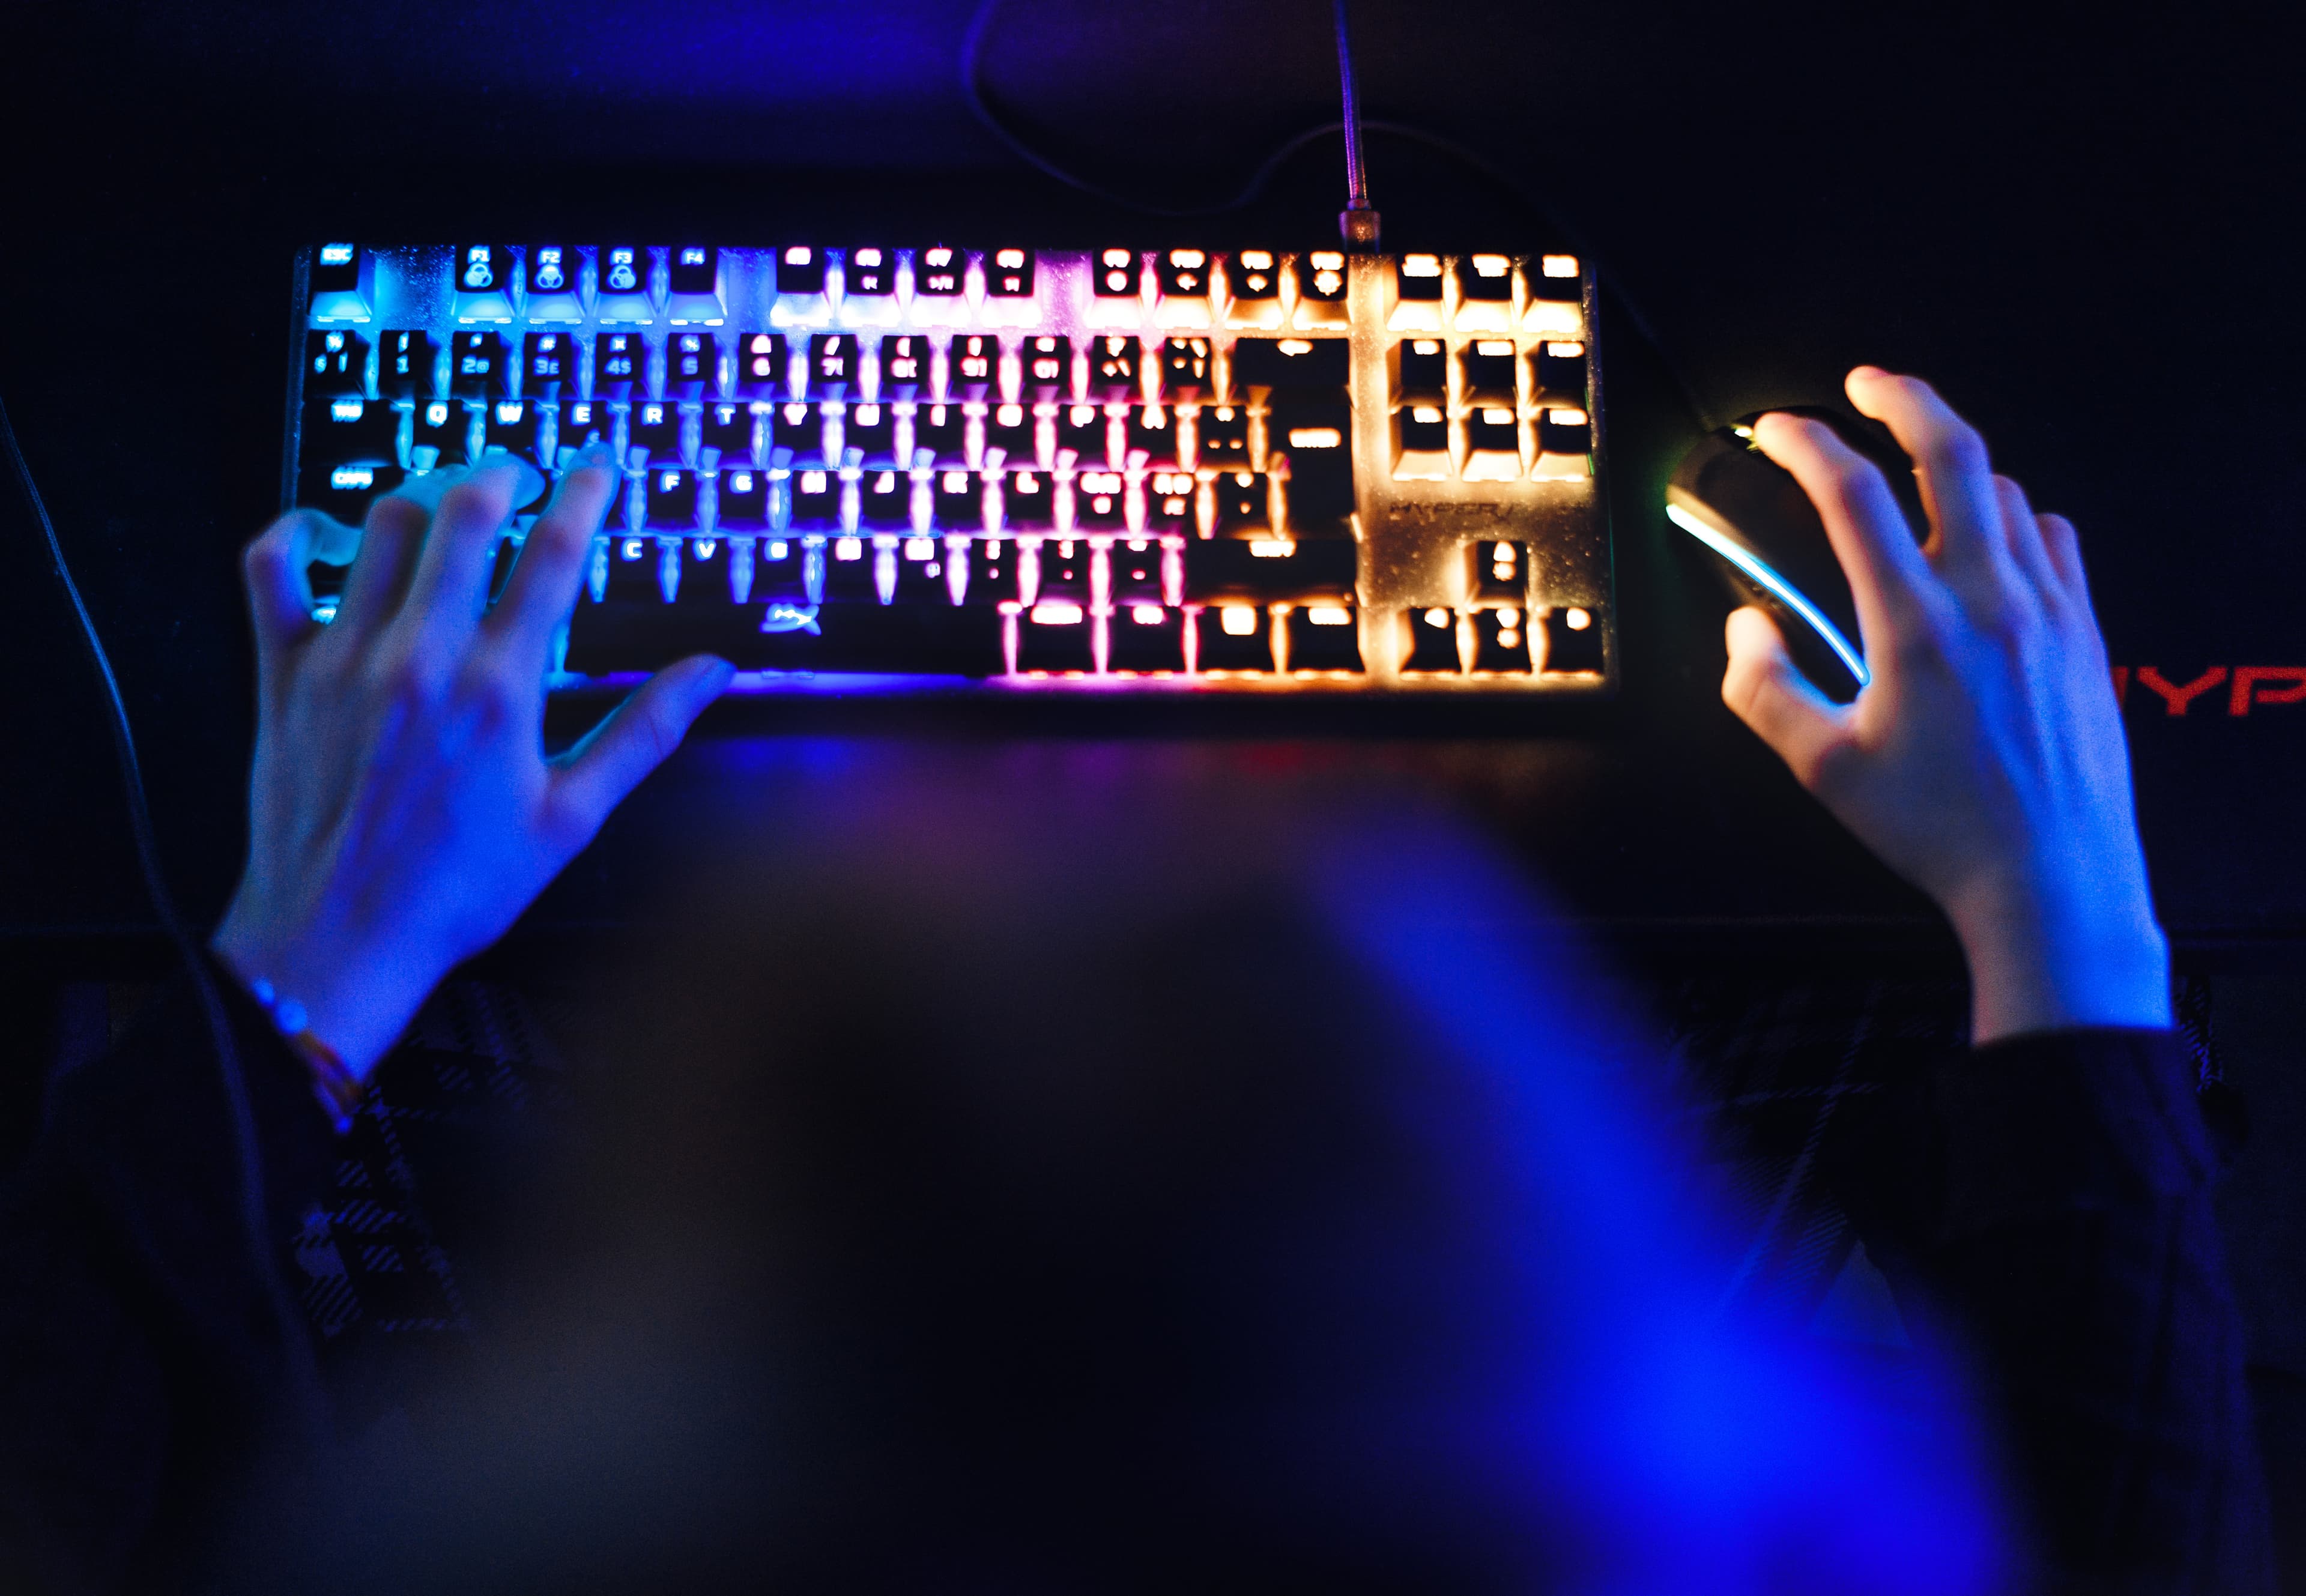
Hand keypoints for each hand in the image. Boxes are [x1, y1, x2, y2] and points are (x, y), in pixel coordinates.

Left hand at [212, 454, 732, 1076]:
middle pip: (463, 513)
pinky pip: (271, 570)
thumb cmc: (459, 889)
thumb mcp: (571, 818)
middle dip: (500, 471)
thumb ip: (643, 733)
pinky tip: (324, 534)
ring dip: (420, 497)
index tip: (597, 464)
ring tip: (445, 502)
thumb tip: (713, 672)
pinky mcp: (283, 674)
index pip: (552, 556)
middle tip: (520, 470)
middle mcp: (420, 657)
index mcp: (499, 689)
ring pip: (377, 526)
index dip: (583, 494)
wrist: (338, 940)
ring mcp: (344, 658)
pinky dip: (294, 534)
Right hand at [1721, 367, 2167, 1041]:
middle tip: (1865, 383)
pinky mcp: (2085, 632)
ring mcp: (2049, 610)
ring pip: (2008, 490)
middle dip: (1901, 396)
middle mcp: (1991, 601)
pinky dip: (2017, 516)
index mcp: (1916, 627)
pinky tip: (1996, 536)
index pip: (1853, 496)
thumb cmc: (1942, 831)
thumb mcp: (1823, 770)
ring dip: (1956, 465)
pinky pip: (2056, 538)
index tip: (1775, 429)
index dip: (1804, 444)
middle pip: (1953, 451)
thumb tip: (1744, 631)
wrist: (2052, 879)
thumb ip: (1763, 690)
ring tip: (1920, 470)